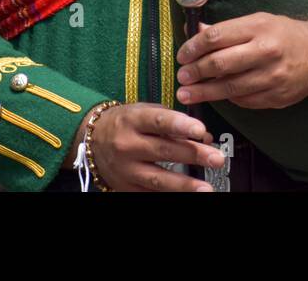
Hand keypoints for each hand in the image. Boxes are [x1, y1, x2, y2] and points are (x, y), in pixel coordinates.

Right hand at [70, 102, 224, 191]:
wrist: (91, 140)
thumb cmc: (124, 122)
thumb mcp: (144, 111)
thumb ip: (174, 121)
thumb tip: (203, 136)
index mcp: (133, 120)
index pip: (159, 121)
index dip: (181, 125)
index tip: (201, 130)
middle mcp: (127, 145)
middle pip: (164, 151)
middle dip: (194, 155)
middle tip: (217, 158)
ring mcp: (126, 169)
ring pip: (157, 178)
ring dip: (184, 185)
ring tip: (206, 188)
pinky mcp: (125, 187)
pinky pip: (150, 193)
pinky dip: (170, 194)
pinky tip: (187, 195)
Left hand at [176, 13, 307, 109]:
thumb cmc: (287, 35)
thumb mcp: (260, 21)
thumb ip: (229, 29)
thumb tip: (197, 32)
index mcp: (259, 27)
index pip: (217, 37)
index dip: (194, 47)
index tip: (182, 55)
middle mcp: (266, 51)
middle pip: (220, 63)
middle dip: (195, 72)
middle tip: (181, 77)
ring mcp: (271, 76)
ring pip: (229, 87)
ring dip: (204, 92)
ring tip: (187, 94)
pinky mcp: (275, 96)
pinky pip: (243, 101)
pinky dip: (227, 98)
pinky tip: (216, 96)